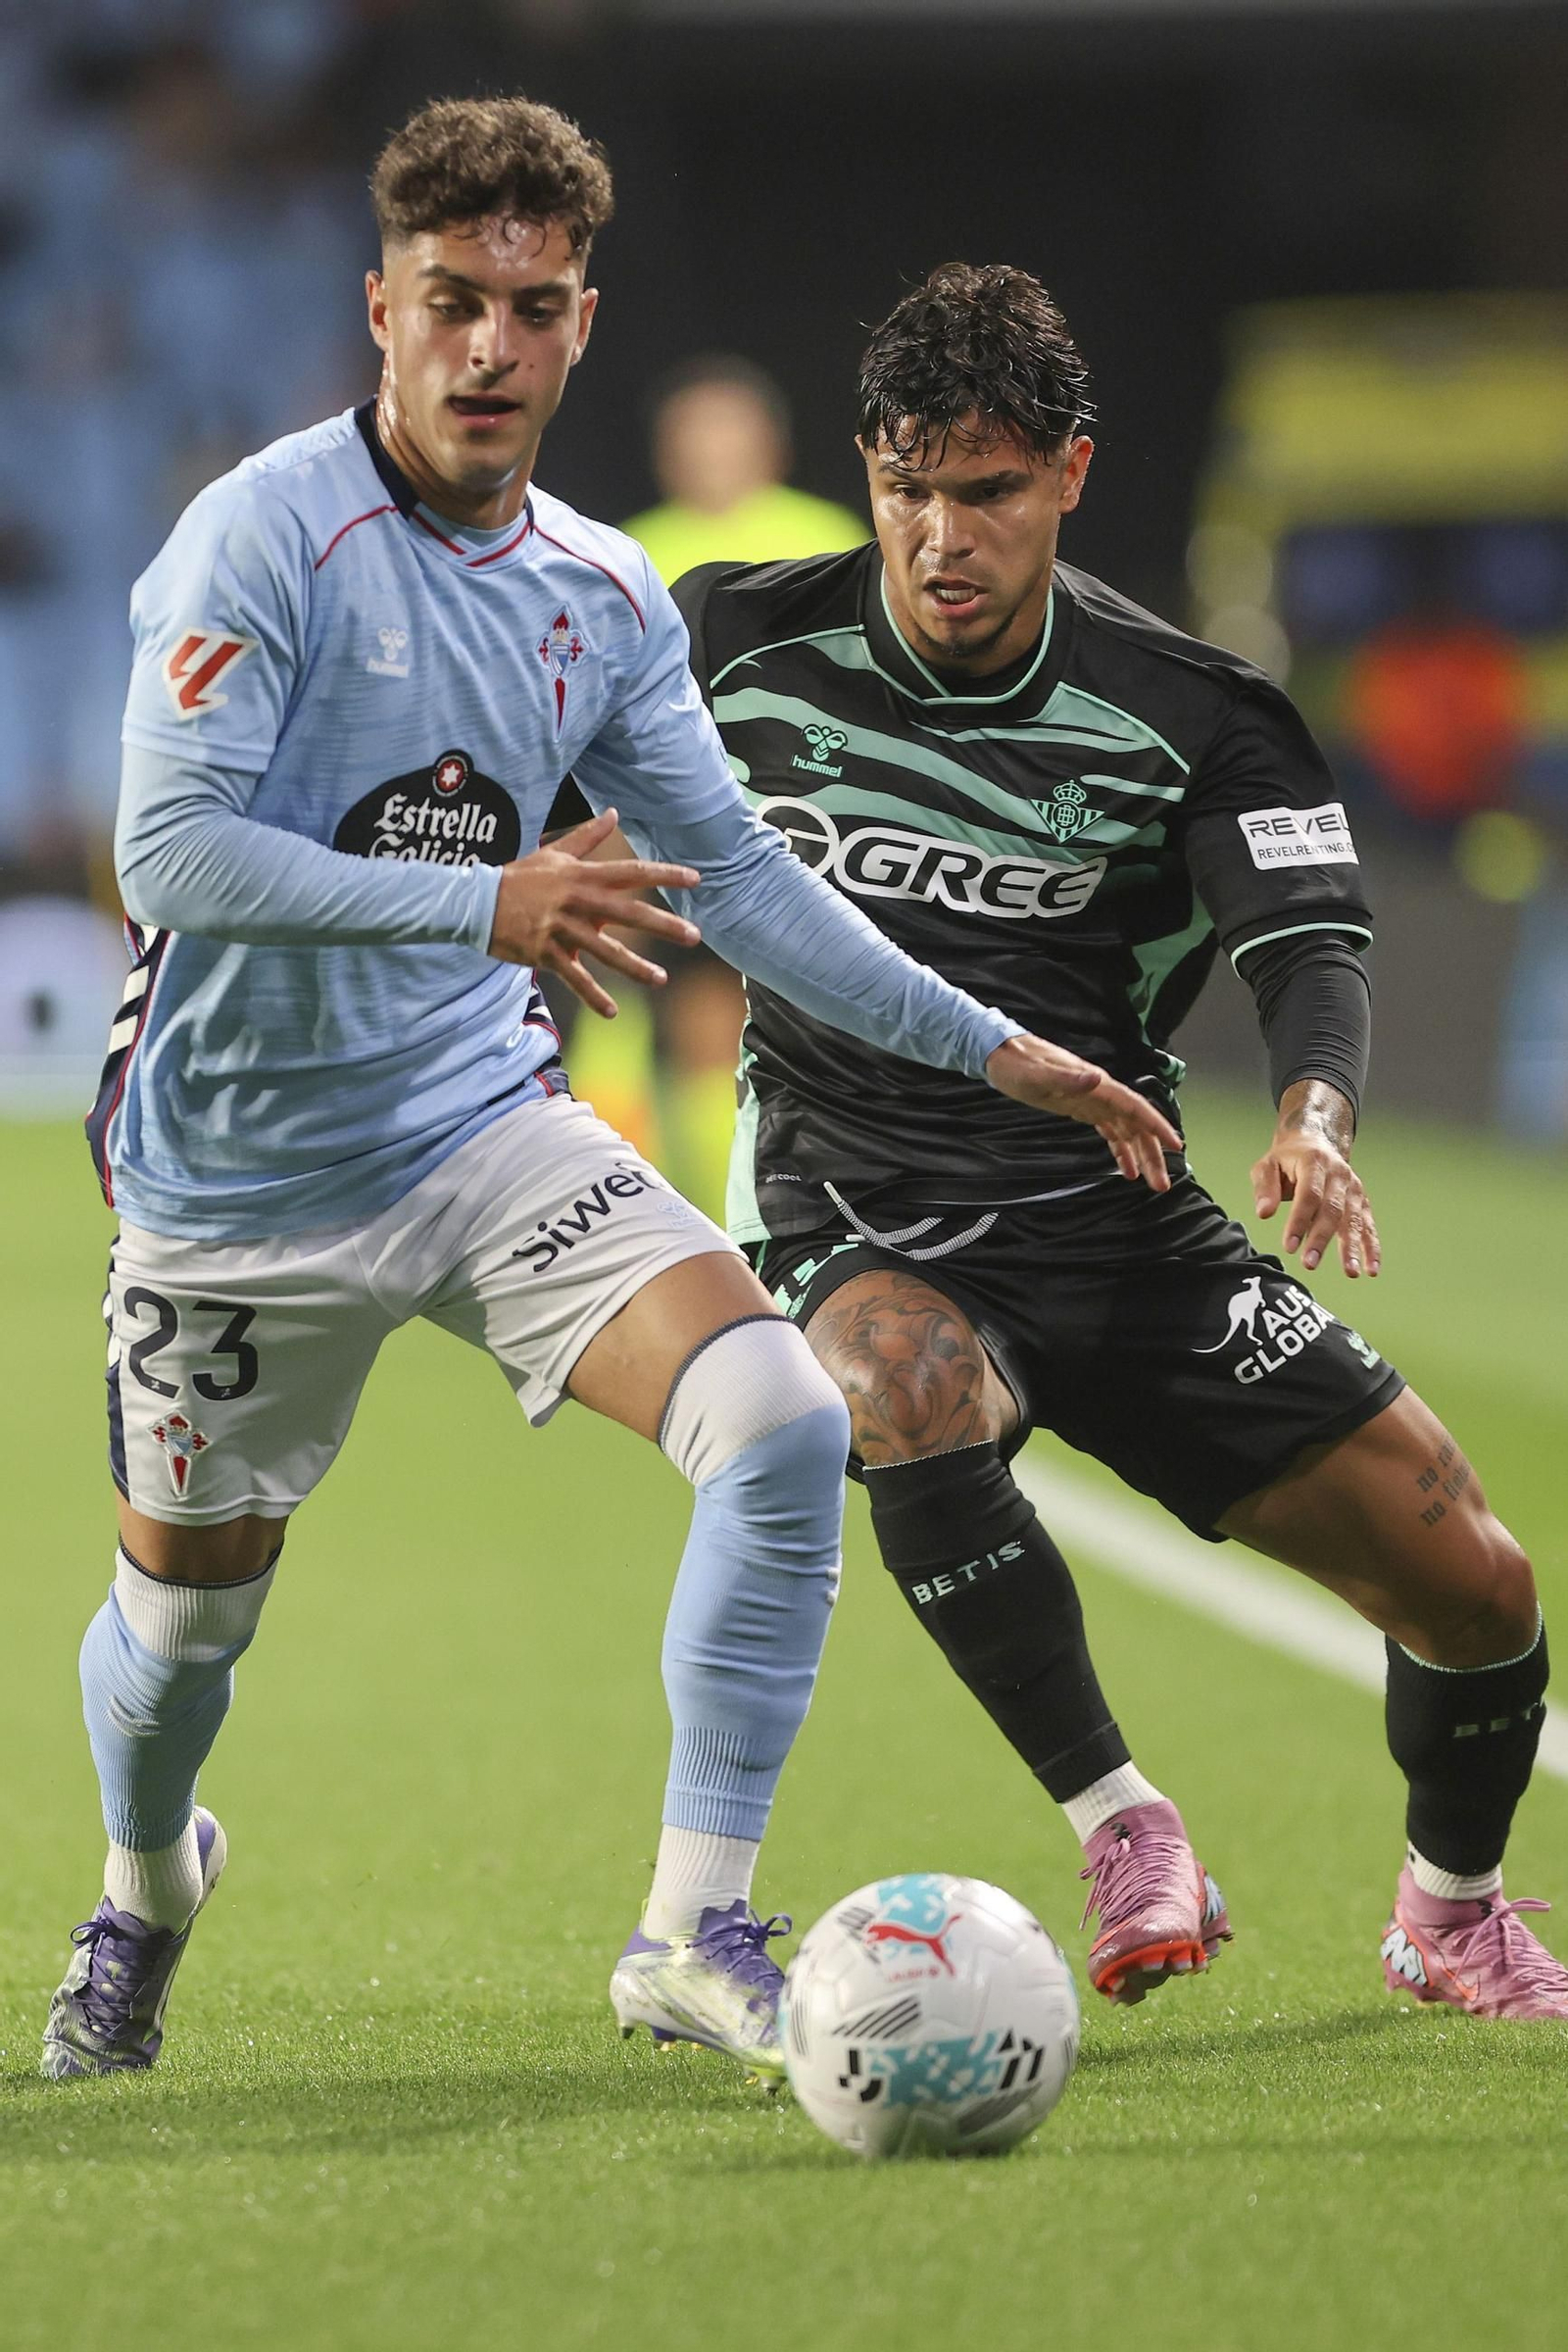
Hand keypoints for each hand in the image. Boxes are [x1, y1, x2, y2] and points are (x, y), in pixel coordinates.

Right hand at [487, 808, 700, 1017]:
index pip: (632, 872)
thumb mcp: (554, 853)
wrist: (477, 902)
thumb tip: (614, 812)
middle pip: (628, 912)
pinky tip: (612, 1012)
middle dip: (663, 924)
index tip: (695, 879)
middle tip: (694, 936)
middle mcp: (577, 901)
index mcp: (583, 876)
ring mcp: (562, 929)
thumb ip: (588, 836)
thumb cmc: (520, 877)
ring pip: (605, 951)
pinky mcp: (547, 954)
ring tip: (660, 979)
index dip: (664, 874)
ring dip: (635, 967)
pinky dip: (593, 996)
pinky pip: (575, 978)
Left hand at [984, 1033, 1181, 1190]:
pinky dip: (1122, 1151)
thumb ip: (1067, 1079)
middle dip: (1153, 1153)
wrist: (1003, 1055)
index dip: (1156, 1126)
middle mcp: (1102, 1093)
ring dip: (1142, 1156)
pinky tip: (1127, 1171)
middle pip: (1137, 1125)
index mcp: (1097, 1085)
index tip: (1176, 1146)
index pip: (1135, 1107)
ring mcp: (1094, 1102)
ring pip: (1128, 1131)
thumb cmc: (1018, 1065)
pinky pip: (1111, 1132)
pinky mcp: (1083, 1109)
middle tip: (1162, 1183)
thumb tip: (1097, 1078)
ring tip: (1152, 1184)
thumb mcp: (1038, 1075)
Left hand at [1252, 1081, 1379, 1277]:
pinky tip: (1371, 1269)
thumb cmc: (1287, 1160)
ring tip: (1349, 1272)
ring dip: (1351, 1247)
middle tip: (1310, 1263)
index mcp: (1314, 1162)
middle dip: (1321, 1239)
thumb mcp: (1267, 1166)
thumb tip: (1263, 1213)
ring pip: (1354, 1220)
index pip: (1308, 1195)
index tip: (1289, 1246)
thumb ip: (1264, 1188)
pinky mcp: (1362, 1201)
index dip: (1299, 1221)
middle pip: (1332, 1209)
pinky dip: (1371, 1248)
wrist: (1315, 1144)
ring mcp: (1353, 1188)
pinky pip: (1368, 1226)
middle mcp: (1339, 1174)